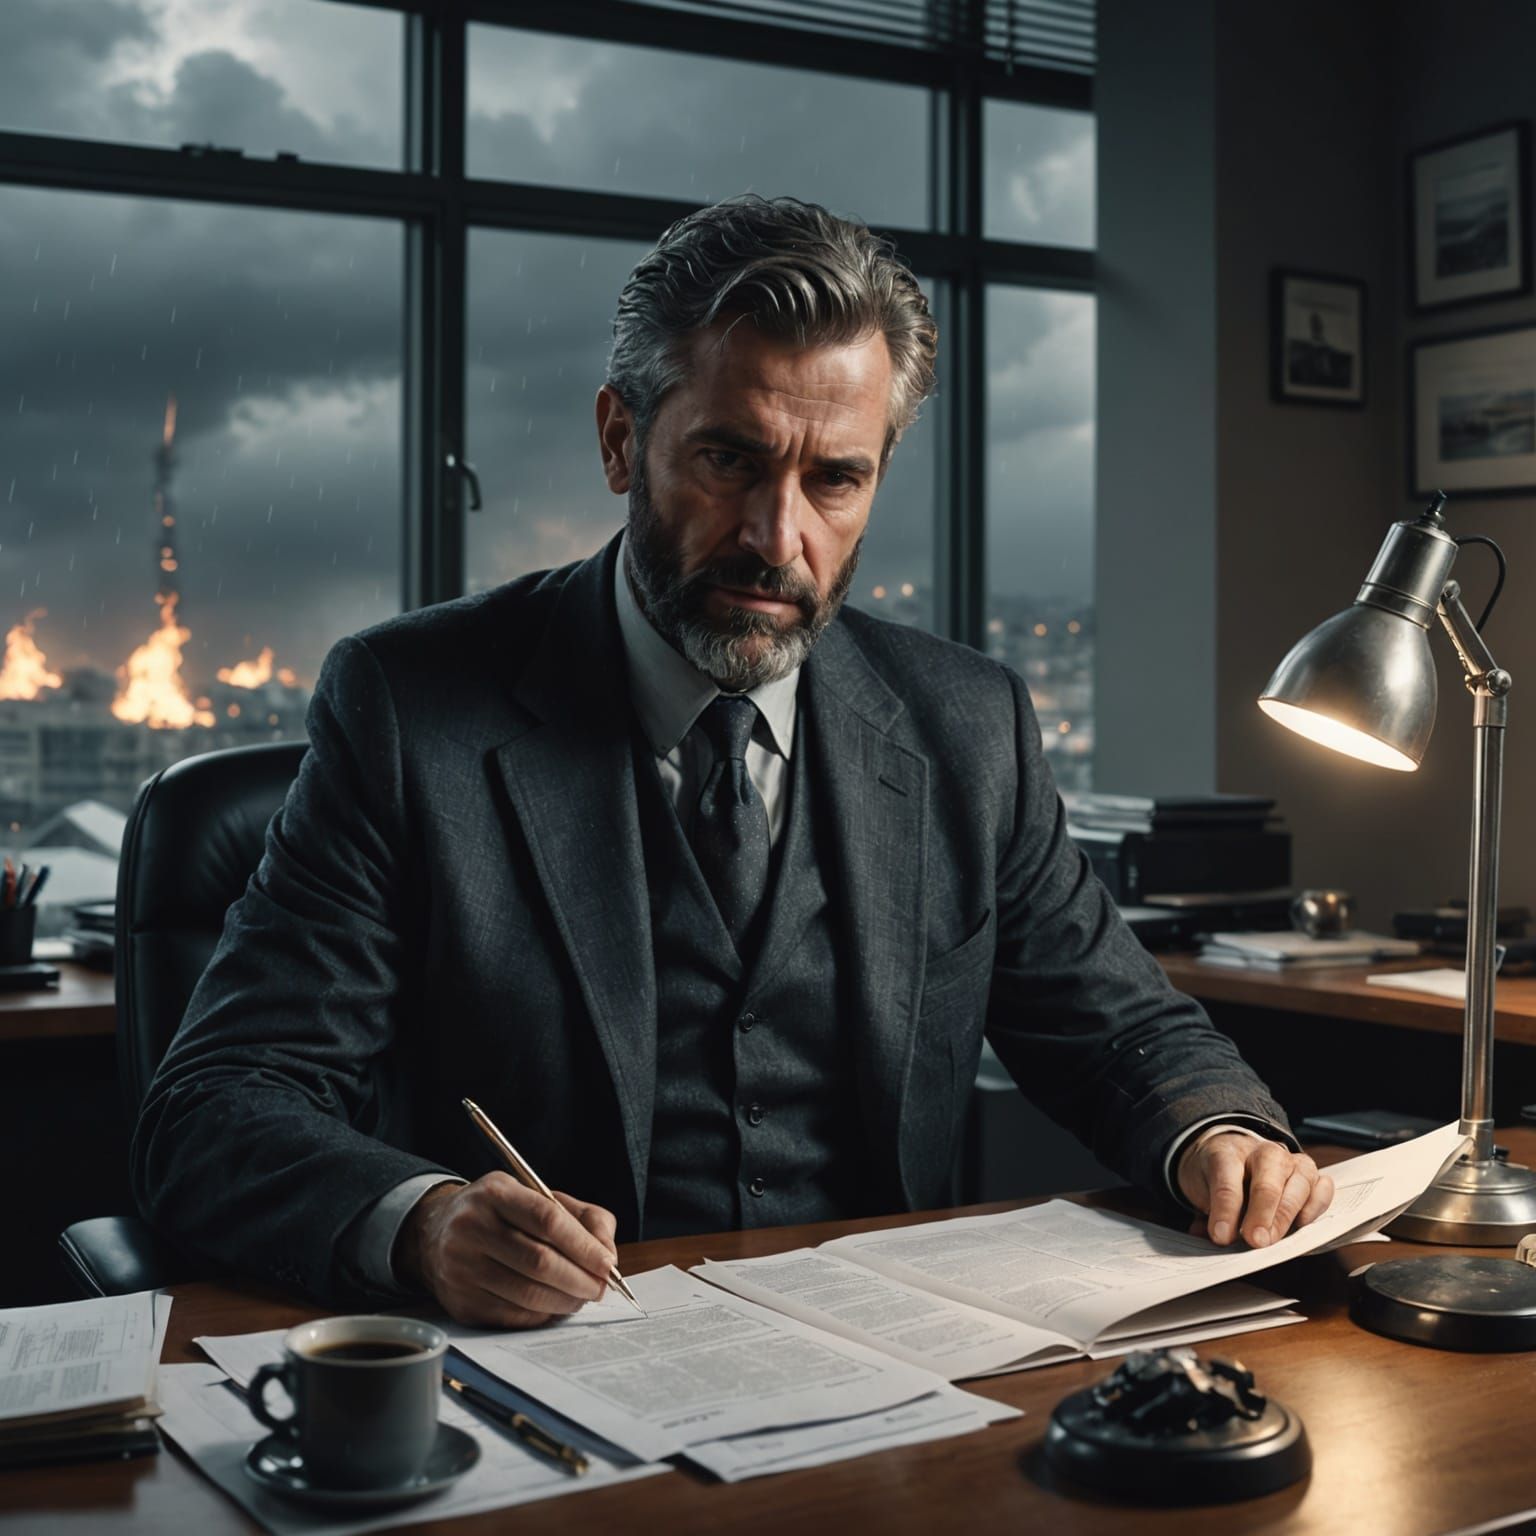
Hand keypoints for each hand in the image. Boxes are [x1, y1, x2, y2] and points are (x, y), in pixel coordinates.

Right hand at [394, 1174, 618, 1327]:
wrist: (436, 1233)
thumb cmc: (503, 1214)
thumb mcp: (538, 1197)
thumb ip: (583, 1217)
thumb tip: (608, 1254)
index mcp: (495, 1193)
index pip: (547, 1219)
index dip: (582, 1245)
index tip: (607, 1263)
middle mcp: (471, 1227)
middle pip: (538, 1261)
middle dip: (579, 1278)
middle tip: (600, 1288)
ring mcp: (461, 1267)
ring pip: (526, 1293)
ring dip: (565, 1301)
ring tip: (582, 1297)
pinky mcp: (460, 1302)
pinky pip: (512, 1315)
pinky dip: (542, 1315)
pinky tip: (555, 1307)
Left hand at [1177, 1133, 1333, 1247]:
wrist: (1234, 1152)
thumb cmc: (1218, 1174)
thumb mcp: (1201, 1189)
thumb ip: (1208, 1212)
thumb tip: (1214, 1236)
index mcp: (1228, 1152)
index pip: (1227, 1181)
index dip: (1225, 1211)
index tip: (1220, 1236)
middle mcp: (1264, 1153)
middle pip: (1267, 1183)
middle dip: (1262, 1215)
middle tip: (1255, 1242)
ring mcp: (1291, 1161)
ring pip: (1299, 1184)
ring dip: (1287, 1216)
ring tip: (1273, 1240)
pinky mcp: (1311, 1174)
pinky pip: (1322, 1188)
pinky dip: (1316, 1206)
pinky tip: (1302, 1223)